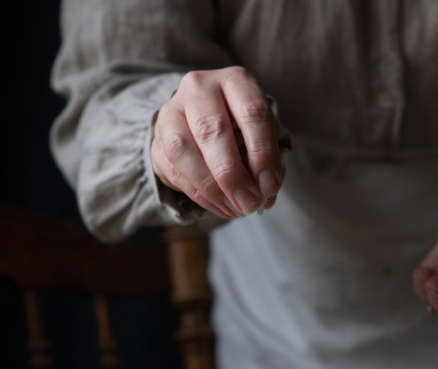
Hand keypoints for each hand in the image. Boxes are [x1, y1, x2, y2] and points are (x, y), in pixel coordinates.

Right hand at [151, 66, 282, 218]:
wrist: (204, 123)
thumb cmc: (242, 131)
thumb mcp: (262, 137)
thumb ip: (265, 161)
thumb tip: (264, 192)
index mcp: (235, 81)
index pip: (252, 113)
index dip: (263, 153)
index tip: (270, 186)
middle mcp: (199, 87)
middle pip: (212, 130)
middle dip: (233, 175)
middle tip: (249, 203)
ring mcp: (172, 110)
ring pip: (184, 150)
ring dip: (212, 188)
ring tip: (235, 209)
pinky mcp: (157, 137)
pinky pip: (174, 170)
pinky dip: (200, 195)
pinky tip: (221, 207)